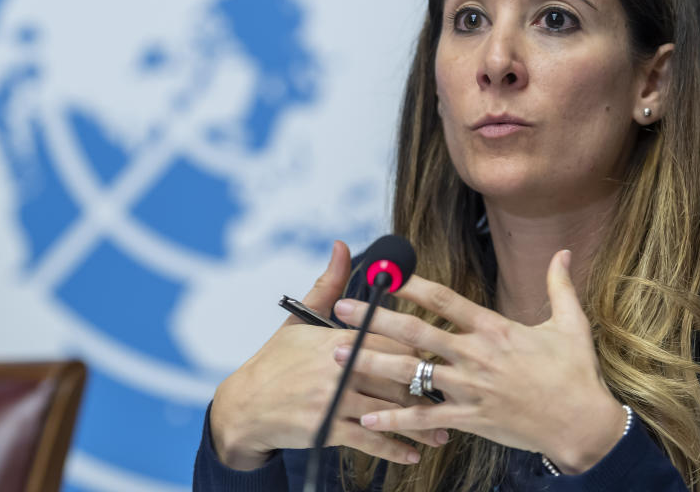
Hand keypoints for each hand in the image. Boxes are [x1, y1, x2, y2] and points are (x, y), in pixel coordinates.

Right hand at [209, 241, 447, 470]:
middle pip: (396, 375)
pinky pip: (369, 439)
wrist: (244, 405)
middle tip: (455, 396)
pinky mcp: (327, 429)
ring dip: (421, 424)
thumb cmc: (277, 360)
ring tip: (444, 432)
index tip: (441, 356)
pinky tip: (413, 453)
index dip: (417, 348)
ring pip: (389, 411)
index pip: (390, 338)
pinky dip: (394, 448)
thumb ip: (329, 284)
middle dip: (428, 388)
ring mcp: (334, 400)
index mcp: (337, 338)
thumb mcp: (301, 319)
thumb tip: (342, 246)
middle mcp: (339, 367)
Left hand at [332, 250, 626, 473]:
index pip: (445, 300)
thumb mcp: (571, 324)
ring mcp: (470, 388)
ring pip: (412, 373)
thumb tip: (564, 251)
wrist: (583, 425)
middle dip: (374, 319)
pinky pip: (425, 417)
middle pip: (416, 331)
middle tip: (341, 309)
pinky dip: (394, 418)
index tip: (385, 272)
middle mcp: (476, 355)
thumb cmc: (576, 374)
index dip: (411, 284)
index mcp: (495, 328)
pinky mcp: (470, 419)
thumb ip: (560, 285)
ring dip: (370, 363)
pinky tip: (366, 418)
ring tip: (336, 356)